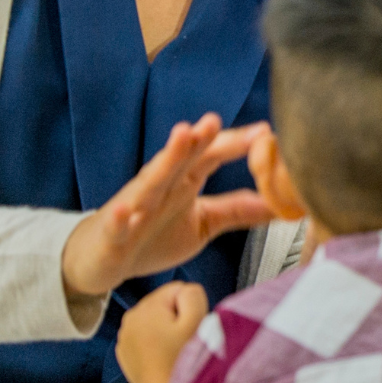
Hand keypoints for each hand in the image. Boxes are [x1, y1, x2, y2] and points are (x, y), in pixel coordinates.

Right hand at [61, 114, 274, 299]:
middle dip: (197, 139)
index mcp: (183, 181)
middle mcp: (160, 187)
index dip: (235, 144)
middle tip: (213, 121)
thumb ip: (238, 210)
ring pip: (150, 181)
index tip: (265, 133)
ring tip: (181, 136)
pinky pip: (116, 224)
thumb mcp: (203, 223)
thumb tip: (280, 201)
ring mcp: (135, 207)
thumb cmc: (152, 236)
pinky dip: (120, 217)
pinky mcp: (113, 233)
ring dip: (166, 158)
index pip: (211, 156)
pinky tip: (125, 210)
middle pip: (181, 159)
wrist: (101, 260)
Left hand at [117, 281, 207, 382]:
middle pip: (164, 303)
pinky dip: (154, 342)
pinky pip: (144, 336)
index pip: (177, 289)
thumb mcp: (197, 319)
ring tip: (171, 348)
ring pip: (154, 319)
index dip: (190, 306)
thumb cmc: (182, 358)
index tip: (189, 326)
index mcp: (146, 306)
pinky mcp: (124, 351)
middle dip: (175, 316)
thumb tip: (185, 291)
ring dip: (165, 329)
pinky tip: (160, 356)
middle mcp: (129, 317)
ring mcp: (124, 335)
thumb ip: (192, 294)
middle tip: (181, 338)